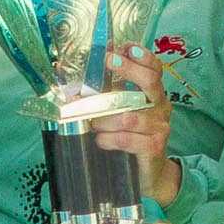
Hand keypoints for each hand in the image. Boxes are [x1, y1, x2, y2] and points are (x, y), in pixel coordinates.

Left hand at [92, 44, 181, 207]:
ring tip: (92, 123)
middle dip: (128, 69)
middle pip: (151, 81)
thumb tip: (63, 72)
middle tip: (110, 62)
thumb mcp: (118, 112)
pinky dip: (106, 138)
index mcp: (154, 95)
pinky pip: (125, 138)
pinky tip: (101, 141)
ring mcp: (159, 127)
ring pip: (128, 115)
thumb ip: (101, 94)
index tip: (121, 47)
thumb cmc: (129, 139)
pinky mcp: (153, 148)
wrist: (148, 176)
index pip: (154, 68)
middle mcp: (161, 107)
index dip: (141, 55)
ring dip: (103, 118)